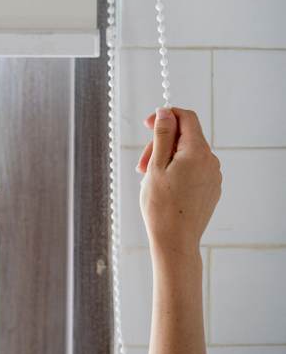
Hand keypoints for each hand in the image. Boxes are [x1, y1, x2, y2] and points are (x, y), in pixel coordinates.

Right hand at [136, 108, 221, 257]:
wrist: (175, 240)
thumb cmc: (161, 206)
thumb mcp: (156, 165)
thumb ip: (162, 136)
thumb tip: (165, 113)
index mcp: (197, 152)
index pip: (187, 118)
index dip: (166, 115)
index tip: (147, 124)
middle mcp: (210, 161)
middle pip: (185, 137)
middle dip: (161, 143)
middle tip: (140, 164)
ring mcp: (213, 176)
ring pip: (188, 154)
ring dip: (166, 158)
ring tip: (149, 178)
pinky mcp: (211, 188)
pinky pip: (194, 169)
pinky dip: (177, 170)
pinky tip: (163, 186)